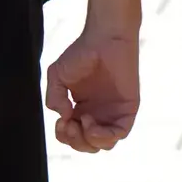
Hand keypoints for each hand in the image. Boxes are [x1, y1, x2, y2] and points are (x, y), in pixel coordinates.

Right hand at [45, 26, 138, 152]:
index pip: (74, 136)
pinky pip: (120, 133)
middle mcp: (99, 114)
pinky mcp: (128, 108)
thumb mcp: (57, 75)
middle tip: (69, 125)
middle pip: (88, 145)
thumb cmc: (82, 52)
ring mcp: (114, 112)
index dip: (64, 137)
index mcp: (82, 109)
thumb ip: (54, 98)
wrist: (105, 36)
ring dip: (88, 141)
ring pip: (104, 144)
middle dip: (75, 142)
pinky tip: (90, 121)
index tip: (60, 122)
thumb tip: (64, 118)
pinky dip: (103, 136)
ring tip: (82, 122)